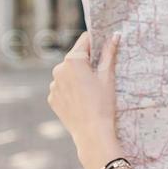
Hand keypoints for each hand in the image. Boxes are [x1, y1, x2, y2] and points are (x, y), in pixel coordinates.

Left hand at [48, 32, 123, 168]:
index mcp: (73, 60)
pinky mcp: (52, 98)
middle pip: (75, 58)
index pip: (85, 40)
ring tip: (90, 92)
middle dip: (87, 62)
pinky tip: (81, 101)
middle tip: (100, 76)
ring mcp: (53, 85)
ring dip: (77, 77)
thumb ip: (109, 53)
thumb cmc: (103, 103)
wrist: (92, 133)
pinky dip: (70, 90)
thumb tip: (115, 35)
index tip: (104, 47)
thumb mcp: (107, 76)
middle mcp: (58, 69)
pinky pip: (62, 88)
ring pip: (67, 73)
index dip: (96, 42)